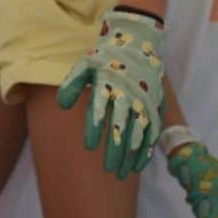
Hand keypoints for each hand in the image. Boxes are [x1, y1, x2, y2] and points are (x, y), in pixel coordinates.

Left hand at [56, 9, 164, 178]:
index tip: (88, 147)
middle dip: (115, 149)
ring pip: (139, 133)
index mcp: (109, 84)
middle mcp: (129, 95)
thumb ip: (72, 84)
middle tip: (106, 169)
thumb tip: (61, 105)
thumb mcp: (84, 64)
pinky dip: (146, 150)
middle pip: (122, 126)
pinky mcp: (155, 107)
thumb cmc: (105, 58)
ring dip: (131, 154)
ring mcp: (145, 102)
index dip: (94, 128)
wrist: (136, 44)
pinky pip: (152, 133)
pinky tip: (137, 166)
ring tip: (120, 173)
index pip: (100, 110)